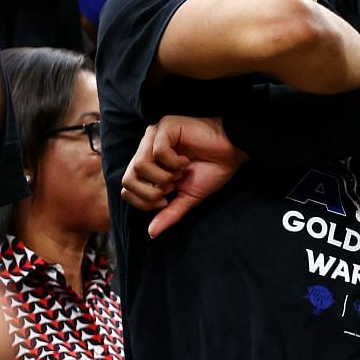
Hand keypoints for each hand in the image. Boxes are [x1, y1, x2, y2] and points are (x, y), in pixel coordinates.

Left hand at [120, 115, 248, 238]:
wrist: (232, 152)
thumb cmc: (210, 171)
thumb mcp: (187, 197)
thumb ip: (169, 213)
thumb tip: (152, 233)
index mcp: (147, 164)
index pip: (126, 188)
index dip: (145, 200)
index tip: (168, 198)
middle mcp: (145, 148)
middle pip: (127, 179)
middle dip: (152, 192)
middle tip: (173, 186)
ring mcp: (154, 136)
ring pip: (139, 166)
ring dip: (164, 176)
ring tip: (181, 172)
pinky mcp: (166, 126)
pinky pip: (157, 151)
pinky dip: (173, 163)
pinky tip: (186, 160)